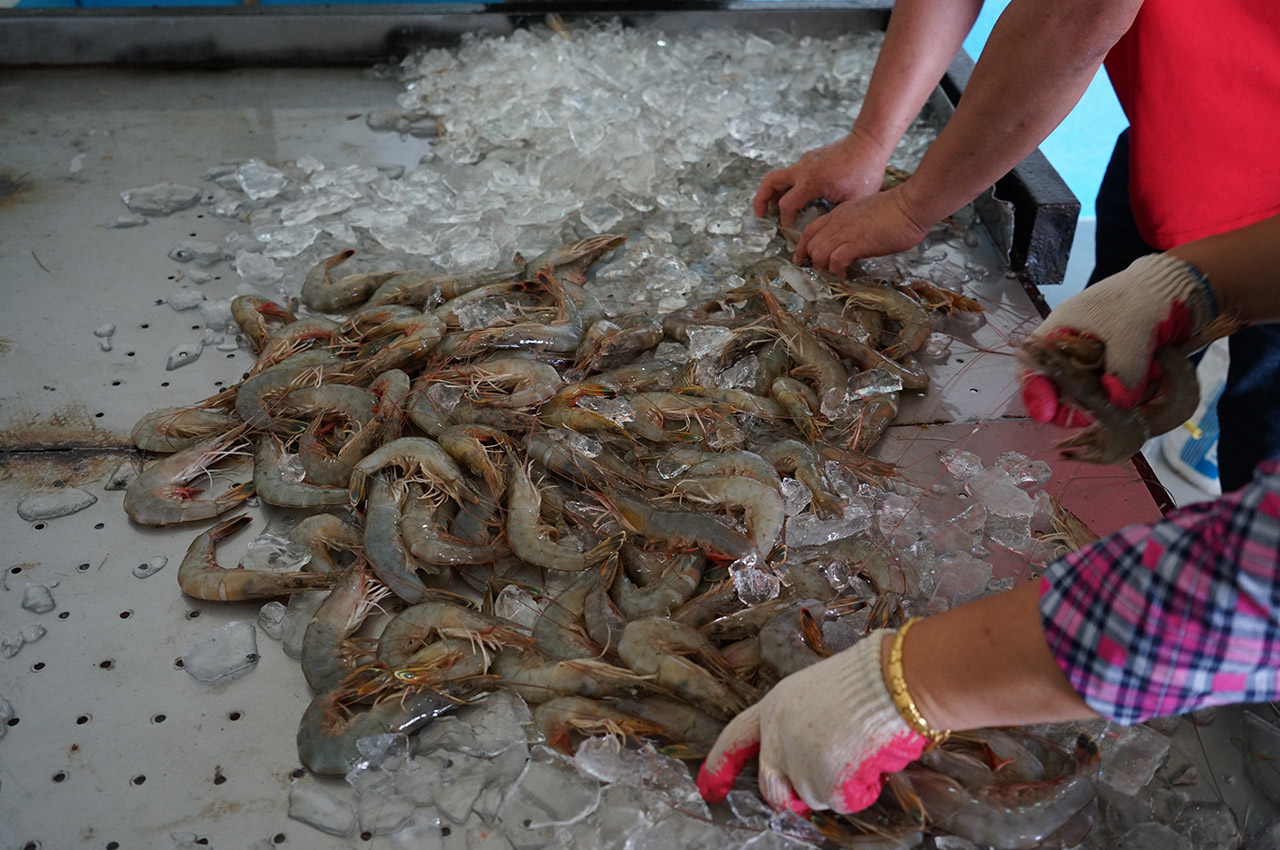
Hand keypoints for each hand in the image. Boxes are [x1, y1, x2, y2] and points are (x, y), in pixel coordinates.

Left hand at [696, 630, 926, 814]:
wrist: (894, 680)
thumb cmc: (868, 679)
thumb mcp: (818, 692)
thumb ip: (801, 724)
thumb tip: (806, 758)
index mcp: (774, 707)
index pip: (736, 739)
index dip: (721, 764)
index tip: (709, 788)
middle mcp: (779, 736)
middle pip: (772, 787)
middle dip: (793, 797)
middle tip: (826, 782)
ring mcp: (800, 761)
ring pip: (813, 797)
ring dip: (838, 785)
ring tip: (861, 749)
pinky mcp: (826, 781)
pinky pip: (845, 801)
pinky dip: (862, 789)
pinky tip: (873, 759)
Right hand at [753, 131, 892, 226]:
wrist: (869, 143)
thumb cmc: (865, 171)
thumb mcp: (852, 200)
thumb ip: (833, 214)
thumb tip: (823, 229)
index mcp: (811, 181)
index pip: (787, 204)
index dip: (784, 219)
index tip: (787, 228)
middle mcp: (803, 169)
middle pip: (770, 182)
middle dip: (761, 199)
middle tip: (760, 215)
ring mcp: (805, 161)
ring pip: (778, 176)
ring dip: (772, 192)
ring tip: (771, 208)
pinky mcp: (810, 158)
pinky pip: (792, 173)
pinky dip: (787, 186)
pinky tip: (794, 196)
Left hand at [793, 187, 931, 275]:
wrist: (912, 204)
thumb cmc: (900, 209)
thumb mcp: (868, 214)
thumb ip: (856, 225)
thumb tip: (856, 241)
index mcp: (840, 213)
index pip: (810, 229)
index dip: (803, 246)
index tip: (804, 260)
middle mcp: (838, 221)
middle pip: (809, 243)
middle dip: (809, 262)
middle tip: (817, 275)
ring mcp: (846, 232)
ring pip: (817, 253)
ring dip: (821, 269)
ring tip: (831, 278)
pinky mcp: (857, 243)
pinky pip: (834, 261)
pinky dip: (836, 273)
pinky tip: (843, 278)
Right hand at [1020, 253, 1216, 422]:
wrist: (1178, 289)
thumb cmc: (1144, 298)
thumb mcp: (1131, 332)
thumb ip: (1123, 370)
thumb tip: (1118, 403)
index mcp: (1060, 331)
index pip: (1032, 366)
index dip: (1035, 392)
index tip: (1048, 414)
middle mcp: (1072, 350)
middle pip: (1058, 388)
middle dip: (1074, 404)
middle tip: (1092, 416)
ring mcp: (1095, 361)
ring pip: (1088, 395)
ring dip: (1107, 400)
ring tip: (1131, 390)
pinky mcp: (1117, 369)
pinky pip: (1114, 392)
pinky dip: (1127, 394)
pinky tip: (1146, 382)